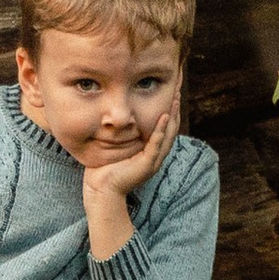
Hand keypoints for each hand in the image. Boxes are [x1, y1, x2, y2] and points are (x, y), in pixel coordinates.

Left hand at [81, 98, 177, 255]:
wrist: (101, 192)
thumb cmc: (104, 170)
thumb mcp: (115, 146)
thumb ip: (121, 133)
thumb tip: (114, 116)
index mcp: (151, 150)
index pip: (165, 125)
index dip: (169, 108)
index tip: (170, 90)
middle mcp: (156, 155)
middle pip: (171, 127)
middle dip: (175, 107)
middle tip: (177, 87)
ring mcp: (153, 161)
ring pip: (168, 134)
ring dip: (172, 114)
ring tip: (174, 98)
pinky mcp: (147, 165)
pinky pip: (156, 144)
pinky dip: (160, 129)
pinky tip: (163, 116)